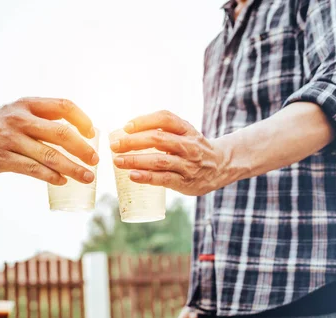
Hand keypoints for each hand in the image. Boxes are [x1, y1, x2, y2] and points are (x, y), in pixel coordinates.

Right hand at [0, 97, 98, 184]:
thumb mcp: (19, 112)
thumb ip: (43, 118)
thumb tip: (78, 133)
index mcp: (28, 104)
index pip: (63, 106)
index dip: (82, 119)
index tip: (92, 133)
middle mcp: (20, 119)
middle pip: (60, 133)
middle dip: (82, 148)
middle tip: (96, 161)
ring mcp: (9, 139)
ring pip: (49, 155)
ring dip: (72, 168)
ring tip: (87, 177)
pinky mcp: (1, 158)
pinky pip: (32, 169)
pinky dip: (51, 176)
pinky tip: (63, 181)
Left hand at [110, 110, 228, 195]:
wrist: (221, 166)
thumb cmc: (193, 148)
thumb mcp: (184, 132)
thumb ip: (163, 130)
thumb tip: (126, 132)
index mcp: (187, 129)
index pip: (165, 118)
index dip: (144, 120)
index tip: (126, 127)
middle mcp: (188, 145)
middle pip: (158, 138)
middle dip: (133, 141)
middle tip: (114, 145)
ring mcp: (188, 164)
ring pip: (159, 160)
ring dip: (135, 160)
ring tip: (118, 161)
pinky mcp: (185, 182)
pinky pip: (164, 179)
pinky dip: (146, 177)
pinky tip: (132, 176)